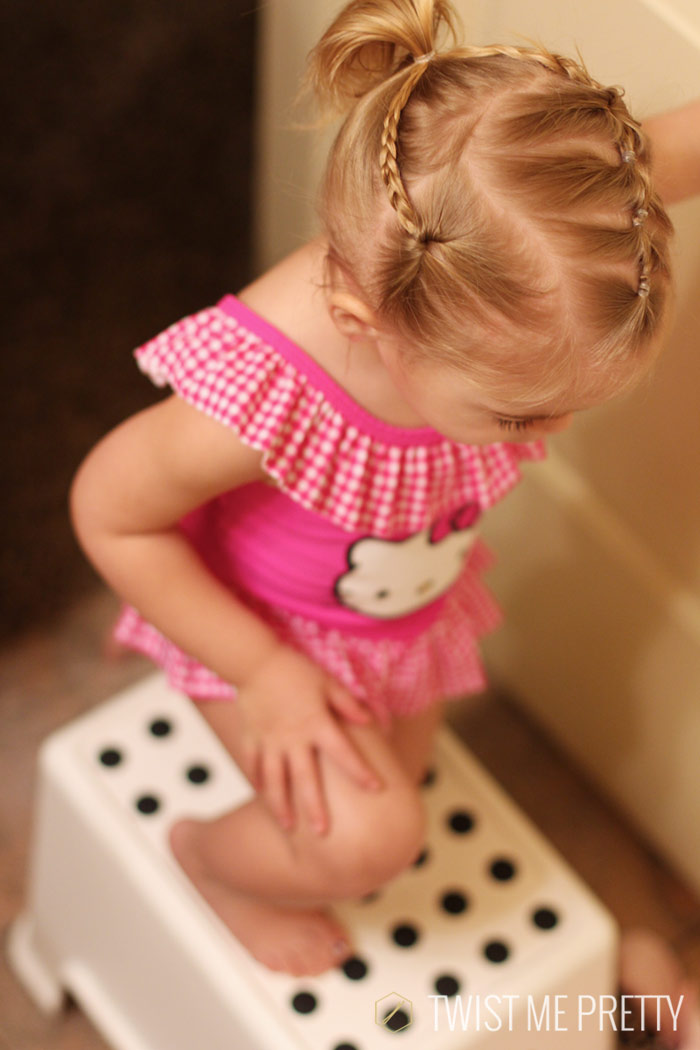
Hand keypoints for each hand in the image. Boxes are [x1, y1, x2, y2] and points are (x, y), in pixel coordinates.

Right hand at [235, 644, 383, 835]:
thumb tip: (371, 721)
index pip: (344, 753)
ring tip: (288, 827)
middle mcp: (293, 739)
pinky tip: (263, 797)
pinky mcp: (252, 738)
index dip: (361, 771)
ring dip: (281, 805)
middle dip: (314, 807)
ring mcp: (270, 741)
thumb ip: (348, 704)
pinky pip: (254, 766)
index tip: (376, 788)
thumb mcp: (328, 682)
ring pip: (275, 781)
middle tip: (323, 833)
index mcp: (317, 724)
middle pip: (306, 779)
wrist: (255, 661)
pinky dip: (258, 782)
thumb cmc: (295, 670)